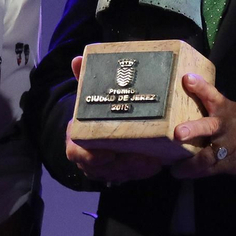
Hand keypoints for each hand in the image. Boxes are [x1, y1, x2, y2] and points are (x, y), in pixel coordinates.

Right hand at [65, 56, 164, 183]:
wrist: (93, 129)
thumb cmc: (93, 111)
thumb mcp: (88, 94)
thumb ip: (84, 79)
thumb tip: (78, 59)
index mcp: (77, 137)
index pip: (77, 152)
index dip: (92, 157)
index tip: (110, 153)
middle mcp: (88, 157)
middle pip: (104, 168)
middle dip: (125, 164)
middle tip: (145, 157)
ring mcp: (102, 169)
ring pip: (119, 174)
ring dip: (138, 169)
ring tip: (157, 160)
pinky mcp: (117, 173)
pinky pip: (129, 177)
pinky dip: (143, 172)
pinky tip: (158, 164)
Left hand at [167, 74, 235, 181]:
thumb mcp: (230, 111)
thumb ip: (211, 105)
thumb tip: (185, 89)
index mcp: (225, 110)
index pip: (213, 95)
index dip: (201, 87)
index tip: (188, 79)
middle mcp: (224, 127)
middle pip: (210, 127)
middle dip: (194, 130)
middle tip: (179, 133)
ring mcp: (225, 148)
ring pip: (208, 155)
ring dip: (190, 163)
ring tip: (175, 168)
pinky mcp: (224, 164)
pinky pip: (207, 170)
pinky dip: (193, 172)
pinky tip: (179, 172)